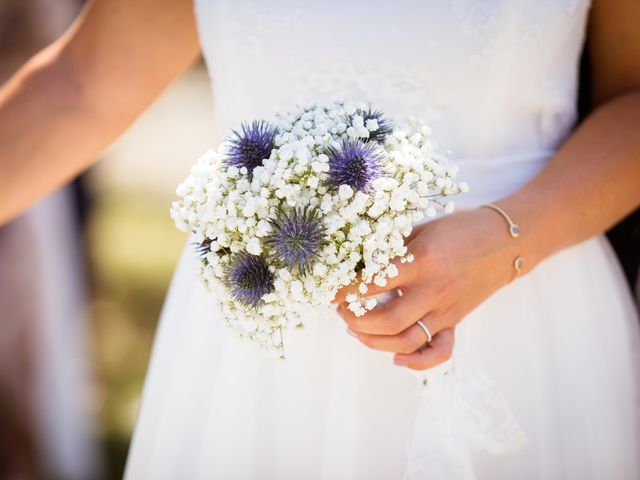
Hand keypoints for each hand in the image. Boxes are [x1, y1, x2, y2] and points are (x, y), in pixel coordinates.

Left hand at [333, 206, 519, 369]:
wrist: (507, 241)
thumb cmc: (460, 228)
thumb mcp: (421, 229)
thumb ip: (391, 247)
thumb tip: (355, 261)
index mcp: (421, 262)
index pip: (372, 283)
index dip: (344, 290)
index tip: (329, 290)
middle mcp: (433, 291)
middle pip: (385, 320)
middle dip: (354, 319)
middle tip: (341, 310)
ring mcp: (446, 310)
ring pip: (406, 341)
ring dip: (374, 341)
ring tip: (356, 329)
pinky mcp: (455, 321)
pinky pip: (438, 352)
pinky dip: (416, 362)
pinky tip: (396, 359)